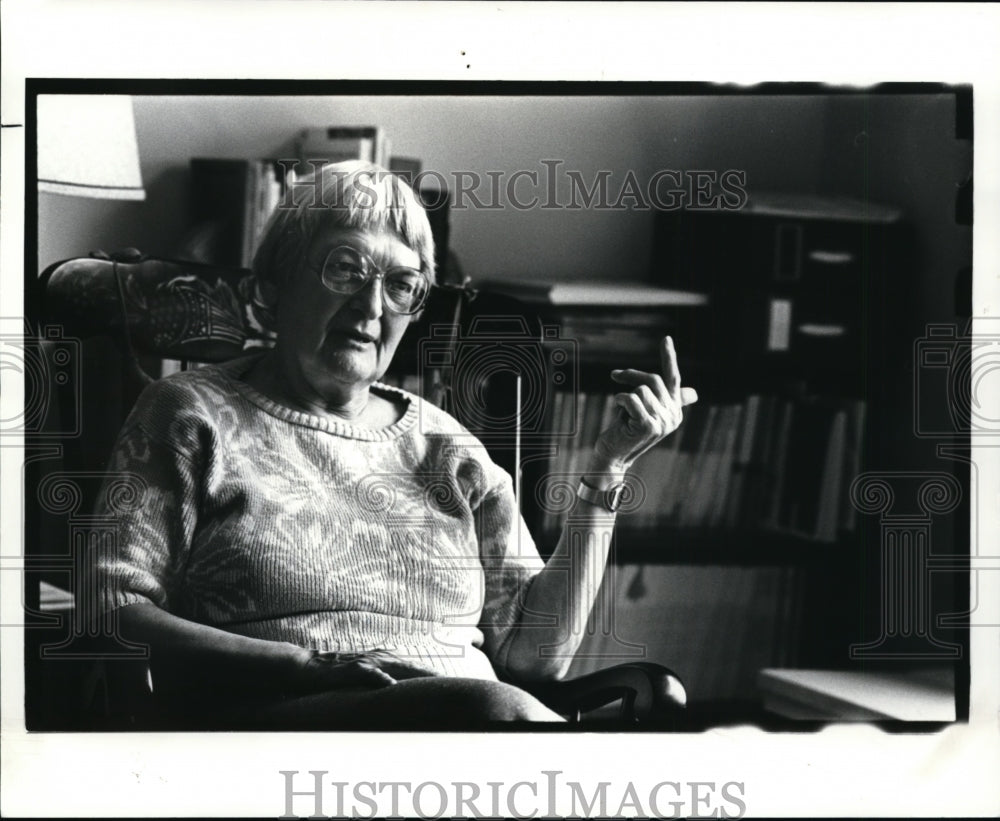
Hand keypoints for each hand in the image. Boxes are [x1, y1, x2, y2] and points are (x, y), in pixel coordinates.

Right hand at [293, 649, 438, 692]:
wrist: (307, 666)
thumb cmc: (334, 675)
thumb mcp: (360, 678)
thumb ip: (376, 683)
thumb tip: (392, 695)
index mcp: (381, 661)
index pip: (411, 668)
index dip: (429, 675)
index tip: (448, 683)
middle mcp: (377, 658)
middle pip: (409, 666)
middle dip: (429, 674)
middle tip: (449, 683)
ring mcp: (365, 662)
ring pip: (395, 666)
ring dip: (413, 673)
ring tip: (432, 681)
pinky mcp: (351, 668)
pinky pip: (368, 673)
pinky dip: (380, 678)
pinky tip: (391, 685)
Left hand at [591, 335, 697, 472]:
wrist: (614, 456)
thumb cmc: (627, 431)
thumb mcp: (648, 412)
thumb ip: (666, 400)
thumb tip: (694, 394)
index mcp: (675, 409)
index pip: (674, 378)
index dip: (669, 357)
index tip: (666, 338)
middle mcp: (673, 416)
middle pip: (653, 380)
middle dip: (631, 374)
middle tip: (614, 375)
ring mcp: (663, 422)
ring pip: (640, 390)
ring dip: (625, 396)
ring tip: (623, 412)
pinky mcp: (648, 426)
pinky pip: (631, 399)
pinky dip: (619, 401)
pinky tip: (618, 413)